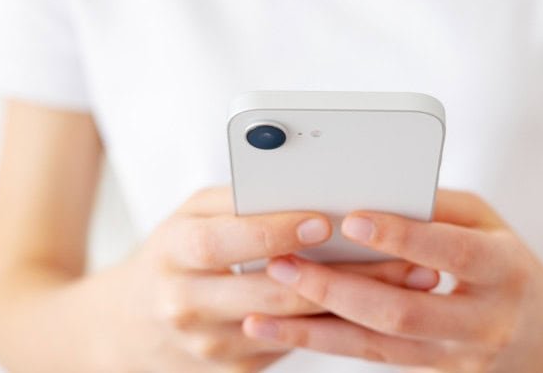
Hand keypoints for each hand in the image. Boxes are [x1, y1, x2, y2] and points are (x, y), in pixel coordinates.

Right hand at [88, 187, 438, 371]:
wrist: (133, 326)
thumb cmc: (174, 255)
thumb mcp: (190, 217)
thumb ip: (238, 201)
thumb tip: (305, 187)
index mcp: (172, 252)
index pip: (223, 242)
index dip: (274, 231)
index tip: (324, 219)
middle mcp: (186, 304)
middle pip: (271, 292)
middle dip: (344, 274)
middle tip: (401, 254)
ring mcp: (211, 346)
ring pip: (294, 326)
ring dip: (356, 302)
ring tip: (408, 277)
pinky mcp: (236, 371)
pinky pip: (295, 346)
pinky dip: (339, 324)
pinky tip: (378, 303)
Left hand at [243, 189, 542, 371]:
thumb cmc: (503, 260)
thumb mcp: (485, 221)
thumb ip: (433, 206)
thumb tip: (368, 186)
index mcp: (503, 268)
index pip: (451, 253)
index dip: (402, 237)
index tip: (350, 219)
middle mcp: (485, 320)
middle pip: (401, 311)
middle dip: (335, 288)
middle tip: (280, 264)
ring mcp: (458, 355)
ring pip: (377, 346)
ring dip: (313, 330)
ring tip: (258, 315)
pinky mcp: (432, 372)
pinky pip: (372, 359)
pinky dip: (325, 342)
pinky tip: (282, 331)